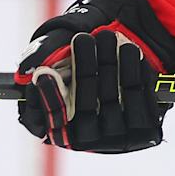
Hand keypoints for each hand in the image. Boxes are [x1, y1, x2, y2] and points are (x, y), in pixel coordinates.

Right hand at [14, 0, 174, 152]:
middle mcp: (87, 138)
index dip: (48, 98)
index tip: (44, 73)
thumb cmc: (85, 51)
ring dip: (109, 67)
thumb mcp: (61, 45)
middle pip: (83, 110)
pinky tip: (128, 50)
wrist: (127, 49)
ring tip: (106, 37)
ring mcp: (117, 137)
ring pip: (111, 103)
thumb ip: (43, 53)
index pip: (50, 123)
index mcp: (60, 128)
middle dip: (83, 71)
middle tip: (82, 39)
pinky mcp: (144, 128)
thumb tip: (29, 66)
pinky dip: (133, 72)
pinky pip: (139, 99)